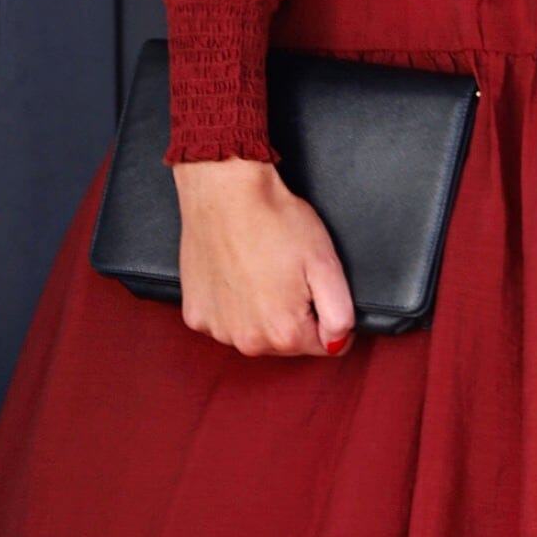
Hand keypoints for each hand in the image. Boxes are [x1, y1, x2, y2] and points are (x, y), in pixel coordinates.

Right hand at [173, 159, 356, 356]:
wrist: (225, 192)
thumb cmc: (274, 220)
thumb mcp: (326, 263)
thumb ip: (340, 313)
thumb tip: (338, 341)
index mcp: (284, 333)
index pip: (325, 344)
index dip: (327, 312)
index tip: (313, 284)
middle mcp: (248, 341)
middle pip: (288, 342)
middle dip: (294, 313)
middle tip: (286, 272)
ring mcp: (218, 329)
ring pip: (255, 332)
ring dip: (261, 310)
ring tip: (259, 270)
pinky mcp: (196, 314)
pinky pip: (224, 320)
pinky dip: (231, 304)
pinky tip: (235, 274)